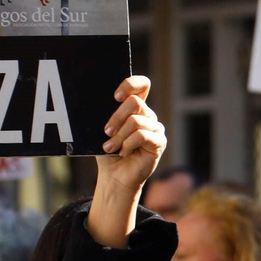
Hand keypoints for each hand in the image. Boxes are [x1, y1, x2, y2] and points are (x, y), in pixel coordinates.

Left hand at [96, 76, 165, 193]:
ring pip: (136, 121)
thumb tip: (101, 102)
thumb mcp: (104, 129)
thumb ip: (108, 114)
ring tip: (111, 147)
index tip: (115, 96)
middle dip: (116, 117)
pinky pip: (142, 135)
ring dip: (119, 136)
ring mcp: (155, 128)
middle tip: (106, 132)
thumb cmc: (108, 152)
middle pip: (135, 102)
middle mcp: (148, 115)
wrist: (115, 175)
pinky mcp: (159, 142)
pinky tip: (124, 152)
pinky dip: (128, 144)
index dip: (130, 84)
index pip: (142, 85)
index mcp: (135, 108)